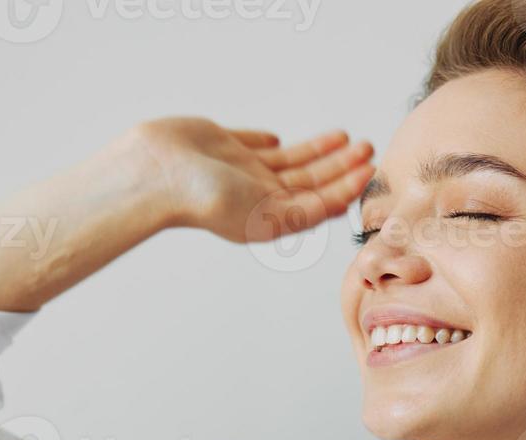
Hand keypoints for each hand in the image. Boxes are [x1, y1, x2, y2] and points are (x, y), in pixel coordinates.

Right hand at [130, 116, 374, 242]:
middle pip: (310, 180)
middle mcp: (258, 196)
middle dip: (341, 165)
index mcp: (269, 217)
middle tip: (367, 147)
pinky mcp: (223, 146)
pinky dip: (270, 143)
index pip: (317, 203)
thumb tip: (338, 205)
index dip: (345, 187)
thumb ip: (302, 209)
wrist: (156, 172)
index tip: (368, 170)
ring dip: (319, 150)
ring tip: (346, 137)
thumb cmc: (205, 200)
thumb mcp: (264, 211)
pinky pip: (253, 146)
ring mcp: (241, 171)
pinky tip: (281, 139)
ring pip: (290, 161)